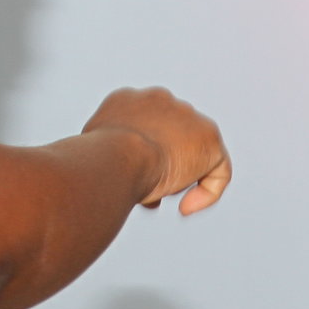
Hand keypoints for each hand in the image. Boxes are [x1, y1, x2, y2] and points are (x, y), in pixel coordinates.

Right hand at [84, 88, 230, 215]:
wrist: (116, 156)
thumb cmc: (93, 164)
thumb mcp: (91, 155)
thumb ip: (107, 156)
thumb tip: (116, 172)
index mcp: (127, 100)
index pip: (140, 129)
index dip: (138, 158)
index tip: (130, 180)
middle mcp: (159, 99)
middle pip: (166, 139)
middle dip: (158, 166)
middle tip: (145, 191)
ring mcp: (187, 115)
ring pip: (191, 153)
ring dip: (178, 178)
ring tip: (159, 194)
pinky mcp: (209, 138)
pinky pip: (217, 169)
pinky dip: (207, 192)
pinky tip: (186, 208)